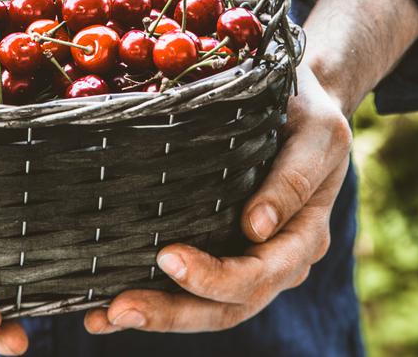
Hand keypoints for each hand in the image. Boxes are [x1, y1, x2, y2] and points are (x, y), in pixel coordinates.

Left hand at [83, 0, 417, 334]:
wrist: (303, 100)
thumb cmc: (308, 110)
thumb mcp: (315, 134)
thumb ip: (292, 180)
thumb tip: (256, 227)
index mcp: (305, 236)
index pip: (259, 274)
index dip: (214, 277)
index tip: (167, 257)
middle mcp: (279, 260)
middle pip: (227, 307)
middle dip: (172, 312)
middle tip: (120, 308)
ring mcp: (249, 262)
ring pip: (206, 308)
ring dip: (157, 315)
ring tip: (103, 317)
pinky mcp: (222, 252)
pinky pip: (189, 291)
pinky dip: (151, 302)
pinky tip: (102, 314)